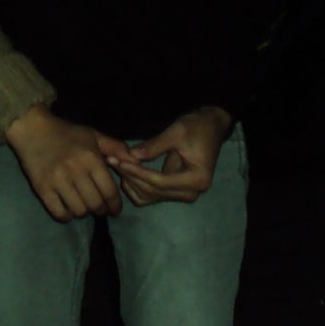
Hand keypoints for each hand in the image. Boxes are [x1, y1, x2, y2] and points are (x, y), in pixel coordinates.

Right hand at [5, 104, 127, 222]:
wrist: (32, 128)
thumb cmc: (65, 132)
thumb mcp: (92, 134)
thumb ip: (114, 146)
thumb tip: (133, 160)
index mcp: (91, 158)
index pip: (110, 191)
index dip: (115, 205)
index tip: (115, 210)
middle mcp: (76, 171)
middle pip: (96, 204)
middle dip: (101, 210)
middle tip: (100, 209)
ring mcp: (58, 181)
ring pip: (79, 211)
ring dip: (84, 212)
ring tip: (84, 207)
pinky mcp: (42, 189)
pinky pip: (59, 213)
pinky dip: (67, 216)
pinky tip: (69, 210)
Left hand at [110, 105, 233, 205]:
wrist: (211, 128)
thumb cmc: (197, 127)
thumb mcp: (176, 132)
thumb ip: (154, 146)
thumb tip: (130, 156)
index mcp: (196, 179)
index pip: (160, 182)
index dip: (138, 172)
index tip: (119, 161)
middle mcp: (191, 193)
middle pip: (153, 192)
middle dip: (131, 177)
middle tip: (113, 160)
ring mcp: (183, 195)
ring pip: (149, 198)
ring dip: (131, 183)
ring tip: (118, 164)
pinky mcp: (175, 192)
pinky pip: (150, 196)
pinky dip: (136, 187)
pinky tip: (127, 171)